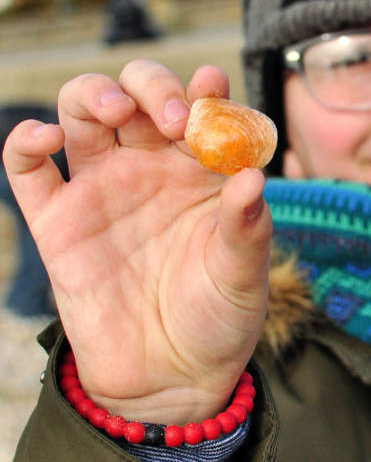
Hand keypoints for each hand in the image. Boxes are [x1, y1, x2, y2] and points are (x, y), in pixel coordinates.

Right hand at [2, 60, 271, 424]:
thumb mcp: (244, 274)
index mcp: (202, 172)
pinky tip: (44, 137)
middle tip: (173, 118)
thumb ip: (247, 227)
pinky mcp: (58, 223)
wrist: (172, 375)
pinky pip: (28, 169)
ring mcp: (102, 190)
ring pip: (83, 112)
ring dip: (94, 94)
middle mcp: (151, 168)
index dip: (205, 89)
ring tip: (116, 111)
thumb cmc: (219, 316)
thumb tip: (253, 177)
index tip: (212, 87)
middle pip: (139, 94)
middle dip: (152, 86)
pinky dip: (25, 141)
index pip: (201, 108)